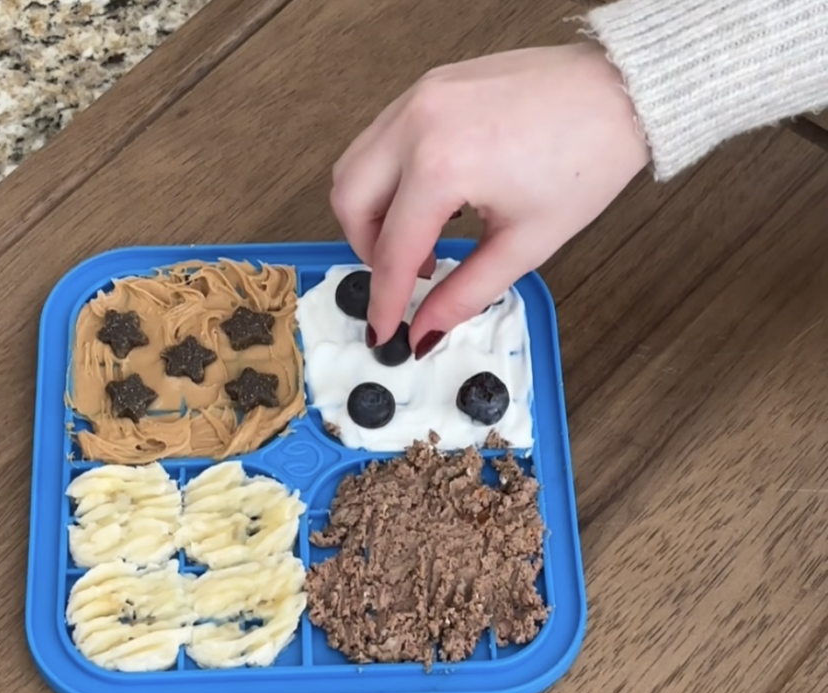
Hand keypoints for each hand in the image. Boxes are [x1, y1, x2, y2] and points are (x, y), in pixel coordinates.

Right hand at [330, 43, 649, 356]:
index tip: (384, 329)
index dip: (386, 299)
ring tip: (420, 236)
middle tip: (404, 275)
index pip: (392, 250)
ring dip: (372, 212)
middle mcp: (417, 124)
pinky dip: (388, 177)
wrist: (621, 92)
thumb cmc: (587, 157)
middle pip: (349, 202)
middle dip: (367, 250)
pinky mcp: (427, 86)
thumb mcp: (525, 243)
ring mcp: (418, 98)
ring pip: (354, 166)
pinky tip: (430, 197)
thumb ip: (465, 293)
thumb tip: (426, 329)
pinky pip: (379, 139)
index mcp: (442, 165)